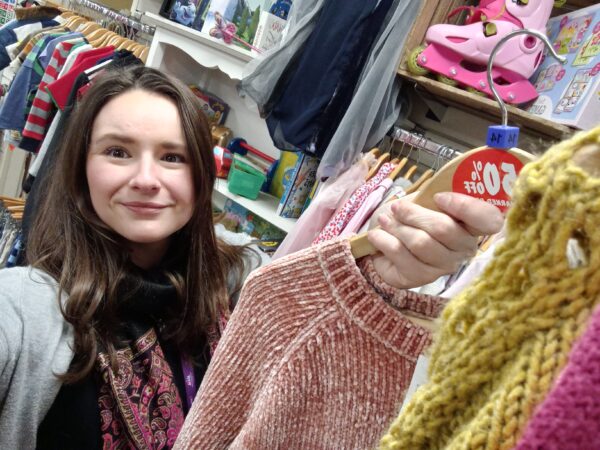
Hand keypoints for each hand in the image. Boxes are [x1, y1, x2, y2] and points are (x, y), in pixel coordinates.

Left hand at [368, 192, 503, 288]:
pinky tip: (377, 235)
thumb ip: (434, 196)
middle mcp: (463, 250)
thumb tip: (434, 191)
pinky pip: (401, 256)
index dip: (465, 207)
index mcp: (471, 226)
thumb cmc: (410, 218)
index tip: (438, 197)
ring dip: (397, 228)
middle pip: (444, 230)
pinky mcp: (419, 278)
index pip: (488, 220)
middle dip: (415, 214)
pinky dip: (384, 241)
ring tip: (385, 220)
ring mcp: (442, 267)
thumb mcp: (424, 200)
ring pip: (420, 243)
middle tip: (397, 207)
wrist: (383, 239)